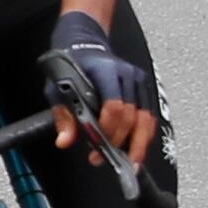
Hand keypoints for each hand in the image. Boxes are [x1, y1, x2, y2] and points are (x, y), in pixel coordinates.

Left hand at [46, 8, 158, 169]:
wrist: (86, 43)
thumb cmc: (72, 65)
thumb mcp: (58, 87)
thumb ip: (63, 115)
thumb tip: (64, 141)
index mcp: (106, 72)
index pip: (115, 105)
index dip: (108, 129)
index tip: (97, 145)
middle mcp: (128, 75)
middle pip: (133, 115)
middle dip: (121, 141)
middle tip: (106, 159)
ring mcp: (139, 82)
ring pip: (146, 119)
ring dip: (138, 143)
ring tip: (130, 163)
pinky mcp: (144, 89)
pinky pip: (149, 116)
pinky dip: (143, 135)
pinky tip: (134, 149)